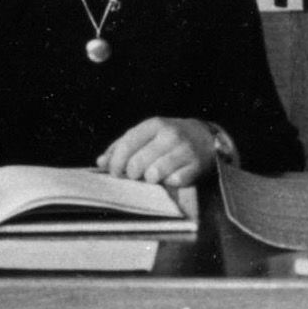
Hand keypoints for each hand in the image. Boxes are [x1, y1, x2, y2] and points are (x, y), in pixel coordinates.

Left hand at [96, 117, 216, 186]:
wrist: (206, 137)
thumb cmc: (169, 138)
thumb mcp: (147, 135)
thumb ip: (122, 146)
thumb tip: (100, 162)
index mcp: (154, 125)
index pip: (127, 145)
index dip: (116, 163)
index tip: (115, 173)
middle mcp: (169, 135)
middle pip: (137, 163)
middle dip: (132, 175)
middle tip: (135, 176)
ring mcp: (185, 150)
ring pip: (154, 174)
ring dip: (150, 179)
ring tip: (153, 176)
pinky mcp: (197, 166)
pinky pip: (174, 182)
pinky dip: (169, 183)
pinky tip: (171, 177)